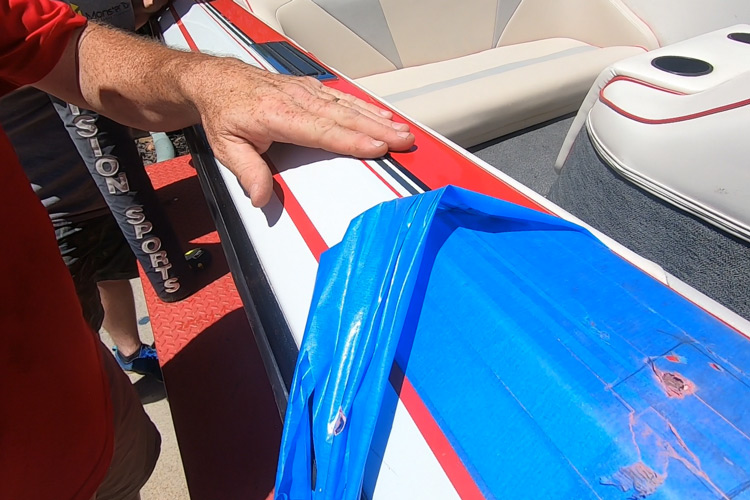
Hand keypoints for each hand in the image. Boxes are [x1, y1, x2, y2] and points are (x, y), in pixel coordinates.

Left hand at [187, 59, 414, 206]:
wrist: (217, 81)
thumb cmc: (224, 112)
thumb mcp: (226, 146)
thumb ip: (248, 172)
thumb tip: (262, 198)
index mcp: (278, 115)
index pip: (322, 130)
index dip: (352, 140)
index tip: (376, 146)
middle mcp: (297, 100)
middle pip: (344, 117)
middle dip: (377, 129)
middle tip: (403, 140)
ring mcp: (306, 93)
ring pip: (348, 106)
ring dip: (378, 119)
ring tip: (403, 130)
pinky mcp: (310, 90)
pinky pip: (343, 98)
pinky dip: (366, 107)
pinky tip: (383, 115)